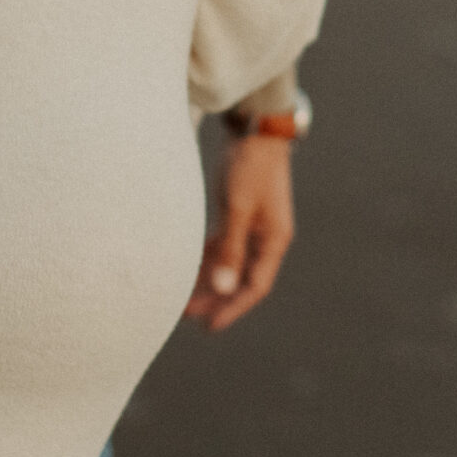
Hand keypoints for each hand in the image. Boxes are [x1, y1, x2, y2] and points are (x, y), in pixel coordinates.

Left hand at [184, 133, 295, 331]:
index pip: (254, 286)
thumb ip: (229, 248)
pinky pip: (224, 246)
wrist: (254, 130)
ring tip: (183, 298)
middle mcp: (265, 238)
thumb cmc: (250, 167)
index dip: (232, 308)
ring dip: (209, 281)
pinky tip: (187, 269)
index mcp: (273, 241)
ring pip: (230, 264)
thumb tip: (221, 288)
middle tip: (188, 317)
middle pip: (240, 278)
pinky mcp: (239, 215)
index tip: (210, 326)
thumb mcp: (238, 209)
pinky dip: (208, 259)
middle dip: (216, 299)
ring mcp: (253, 227)